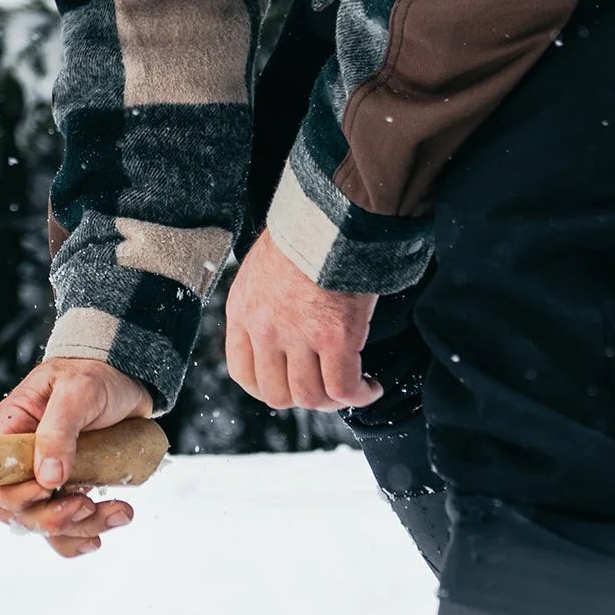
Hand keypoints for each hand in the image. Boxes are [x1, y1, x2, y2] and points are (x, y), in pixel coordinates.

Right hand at [0, 356, 154, 559]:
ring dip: (79, 528)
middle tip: (87, 504)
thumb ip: (58, 429)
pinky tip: (111, 522)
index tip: (51, 488)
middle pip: (18, 510)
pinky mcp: (69, 487)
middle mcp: (21, 459)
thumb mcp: (77, 390)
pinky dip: (86, 533)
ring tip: (118, 512)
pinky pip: (67, 525)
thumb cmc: (95, 375)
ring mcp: (44, 476)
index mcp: (9, 431)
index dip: (18, 496)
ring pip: (44, 523)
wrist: (127, 378)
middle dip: (53, 517)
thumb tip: (47, 478)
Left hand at [225, 228, 378, 411]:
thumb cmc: (306, 230)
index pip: (243, 373)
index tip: (289, 383)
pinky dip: (360, 395)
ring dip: (334, 400)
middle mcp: (266, 330)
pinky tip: (371, 387)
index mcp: (243, 311)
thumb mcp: (265, 265)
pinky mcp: (337, 338)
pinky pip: (344, 387)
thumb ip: (267, 298)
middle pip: (278, 394)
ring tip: (354, 388)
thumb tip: (288, 314)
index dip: (268, 388)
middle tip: (325, 386)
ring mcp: (300, 337)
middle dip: (303, 397)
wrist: (330, 213)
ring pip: (312, 397)